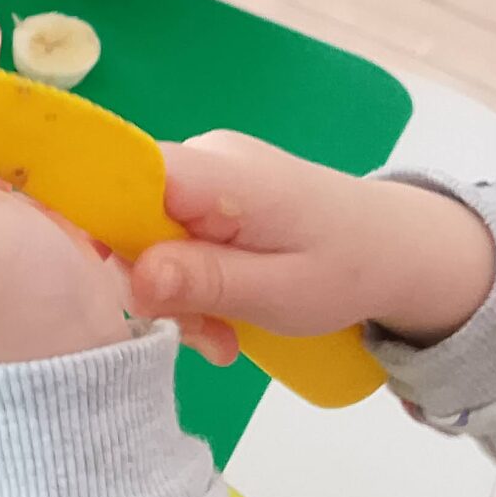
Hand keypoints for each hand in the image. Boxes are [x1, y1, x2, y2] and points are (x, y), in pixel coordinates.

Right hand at [131, 134, 495, 352]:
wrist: (401, 248)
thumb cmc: (348, 268)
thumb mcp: (280, 292)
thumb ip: (204, 281)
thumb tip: (133, 277)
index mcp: (216, 172)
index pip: (120, 176)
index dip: (94, 225)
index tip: (110, 287)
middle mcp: (200, 158)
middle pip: (129, 213)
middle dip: (149, 283)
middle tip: (200, 338)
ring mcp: (206, 173)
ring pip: (148, 232)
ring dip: (173, 292)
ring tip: (220, 338)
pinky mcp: (211, 194)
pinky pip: (172, 233)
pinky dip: (188, 280)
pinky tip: (221, 316)